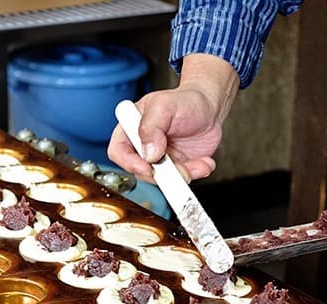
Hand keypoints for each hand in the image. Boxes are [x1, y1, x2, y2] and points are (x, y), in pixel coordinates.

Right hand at [107, 54, 238, 183]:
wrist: (209, 106)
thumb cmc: (184, 100)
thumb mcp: (164, 105)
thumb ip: (151, 126)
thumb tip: (148, 153)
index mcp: (131, 129)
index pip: (118, 151)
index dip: (129, 163)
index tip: (147, 166)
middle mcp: (143, 147)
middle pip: (140, 171)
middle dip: (162, 174)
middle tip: (180, 168)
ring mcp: (160, 159)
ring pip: (164, 180)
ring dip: (183, 175)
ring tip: (200, 162)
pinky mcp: (177, 167)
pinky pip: (183, 179)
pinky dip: (196, 173)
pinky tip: (204, 162)